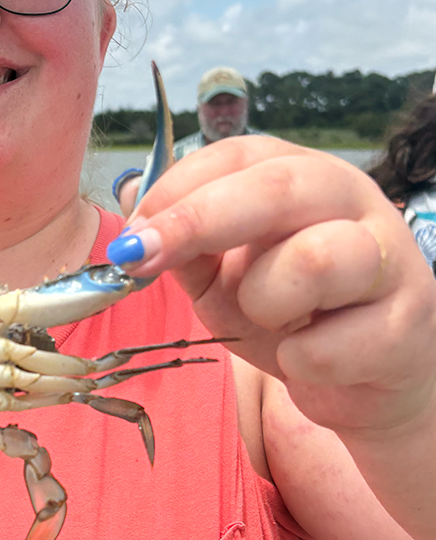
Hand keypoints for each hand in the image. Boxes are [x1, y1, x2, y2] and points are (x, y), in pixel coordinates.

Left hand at [105, 136, 435, 441]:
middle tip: (140, 258)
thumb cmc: (292, 318)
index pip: (239, 155)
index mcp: (304, 175)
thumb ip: (183, 246)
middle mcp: (354, 200)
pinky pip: (327, 346)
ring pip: (314, 260)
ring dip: (265, 302)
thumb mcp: (224, 277)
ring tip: (272, 320)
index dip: (178, 189)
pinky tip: (310, 357)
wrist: (364, 383)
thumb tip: (132, 210)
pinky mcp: (407, 324)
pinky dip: (299, 362)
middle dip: (198, 221)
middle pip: (278, 187)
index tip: (131, 235)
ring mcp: (391, 258)